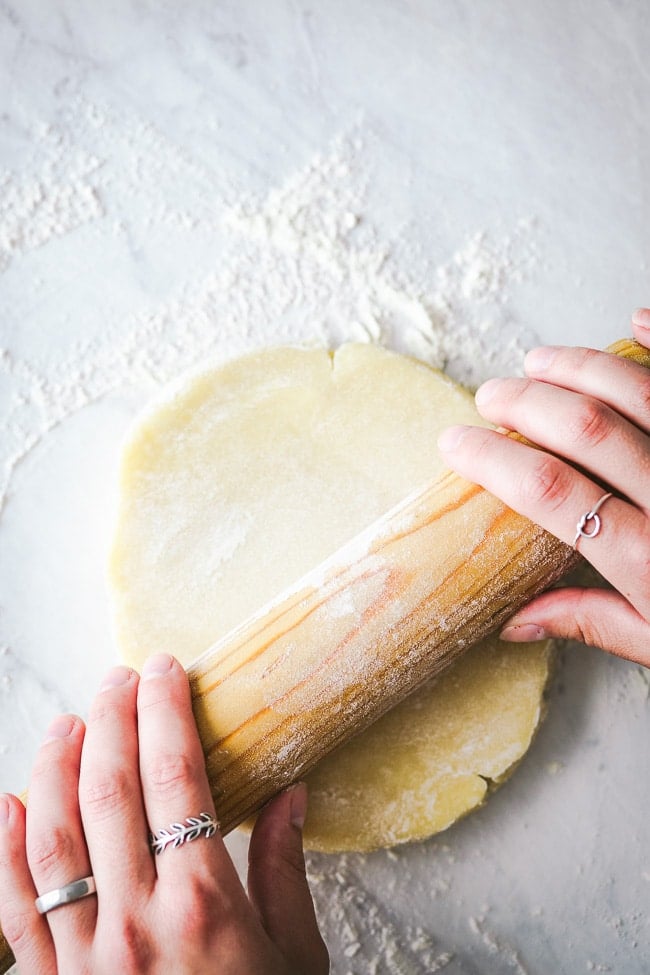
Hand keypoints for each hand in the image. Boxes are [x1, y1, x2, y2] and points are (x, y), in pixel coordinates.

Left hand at [0, 655, 328, 973]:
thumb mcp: (297, 960)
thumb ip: (285, 872)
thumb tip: (291, 795)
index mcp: (203, 907)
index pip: (178, 779)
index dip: (166, 712)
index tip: (165, 669)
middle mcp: (134, 923)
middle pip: (111, 791)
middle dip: (112, 718)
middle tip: (118, 677)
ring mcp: (81, 958)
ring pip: (51, 836)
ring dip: (54, 766)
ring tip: (66, 720)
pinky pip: (11, 908)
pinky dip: (3, 849)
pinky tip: (8, 803)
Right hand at [437, 310, 649, 666]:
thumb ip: (593, 622)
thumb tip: (515, 621)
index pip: (555, 496)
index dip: (496, 461)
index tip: (457, 444)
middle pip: (588, 430)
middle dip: (527, 404)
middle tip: (492, 396)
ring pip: (642, 392)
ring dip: (581, 367)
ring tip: (539, 359)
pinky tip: (637, 322)